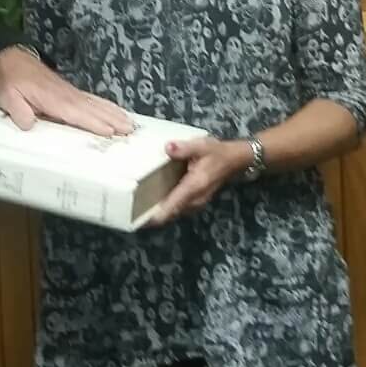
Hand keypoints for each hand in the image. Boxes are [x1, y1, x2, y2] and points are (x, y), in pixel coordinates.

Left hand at [0, 47, 133, 135]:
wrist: (12, 59)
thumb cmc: (11, 80)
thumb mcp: (7, 96)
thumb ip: (19, 111)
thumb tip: (30, 124)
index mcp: (51, 98)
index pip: (75, 112)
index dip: (92, 122)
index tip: (108, 131)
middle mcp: (66, 95)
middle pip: (92, 108)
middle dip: (111, 119)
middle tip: (129, 130)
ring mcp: (71, 92)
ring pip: (96, 104)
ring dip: (114, 113)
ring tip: (130, 123)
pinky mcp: (71, 92)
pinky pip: (92, 100)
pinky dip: (106, 106)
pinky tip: (115, 112)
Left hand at [138, 136, 252, 225]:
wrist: (235, 161)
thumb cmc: (218, 152)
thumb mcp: (202, 146)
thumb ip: (185, 148)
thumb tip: (168, 148)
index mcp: (194, 187)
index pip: (172, 206)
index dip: (155, 216)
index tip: (139, 221)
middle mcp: (194, 200)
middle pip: (170, 214)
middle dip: (152, 216)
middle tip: (130, 212)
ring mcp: (196, 203)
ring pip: (174, 213)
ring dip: (159, 213)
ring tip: (137, 207)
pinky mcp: (195, 202)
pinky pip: (177, 208)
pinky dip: (166, 207)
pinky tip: (154, 200)